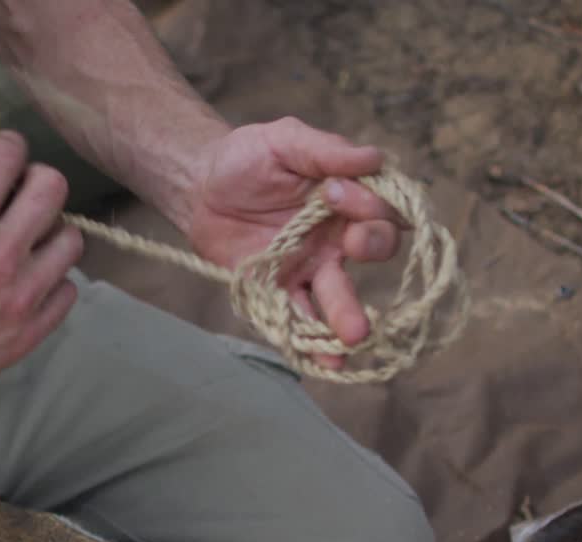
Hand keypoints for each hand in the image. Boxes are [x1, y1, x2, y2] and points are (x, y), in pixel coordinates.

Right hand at [0, 131, 82, 421]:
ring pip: (71, 239)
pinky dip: (51, 282)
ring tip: (29, 243)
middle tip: (22, 193)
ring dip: (50, 234)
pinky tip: (29, 283)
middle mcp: (1, 256)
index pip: (7, 157)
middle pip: (53, 188)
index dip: (6, 146)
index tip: (4, 153)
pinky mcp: (33, 330)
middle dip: (37, 180)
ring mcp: (23, 296)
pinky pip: (67, 289)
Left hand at [186, 118, 408, 368]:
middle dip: (373, 248)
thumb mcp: (284, 140)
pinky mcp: (280, 289)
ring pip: (340, 294)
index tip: (336, 192)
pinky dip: (311, 341)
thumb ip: (326, 149)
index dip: (372, 202)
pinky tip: (326, 361)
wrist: (200, 188)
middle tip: (354, 243)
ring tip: (356, 334)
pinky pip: (299, 318)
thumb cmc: (246, 158)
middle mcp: (337, 236)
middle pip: (375, 249)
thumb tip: (374, 158)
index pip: (380, 204)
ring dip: (349, 315)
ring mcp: (311, 267)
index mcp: (347, 197)